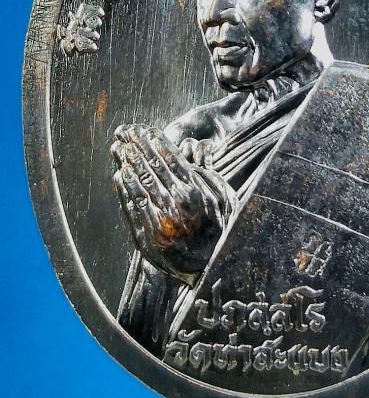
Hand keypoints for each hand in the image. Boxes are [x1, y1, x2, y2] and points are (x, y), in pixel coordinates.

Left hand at [111, 124, 231, 279]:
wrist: (208, 269)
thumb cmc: (219, 228)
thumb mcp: (223, 197)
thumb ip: (206, 173)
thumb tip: (191, 151)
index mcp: (194, 191)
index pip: (168, 158)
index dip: (153, 141)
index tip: (143, 128)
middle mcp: (174, 204)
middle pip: (150, 167)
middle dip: (136, 146)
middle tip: (124, 131)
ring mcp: (157, 221)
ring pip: (138, 184)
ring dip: (126, 163)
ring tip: (117, 148)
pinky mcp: (146, 237)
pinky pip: (131, 207)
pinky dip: (124, 189)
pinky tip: (119, 175)